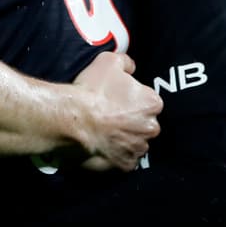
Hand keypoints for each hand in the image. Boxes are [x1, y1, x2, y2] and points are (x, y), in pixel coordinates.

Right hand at [72, 51, 160, 171]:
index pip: (148, 101)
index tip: (116, 99)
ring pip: (135, 142)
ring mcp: (139, 148)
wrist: (73, 120)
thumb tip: (131, 67)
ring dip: (124, 138)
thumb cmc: (92, 91)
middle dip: (131, 121)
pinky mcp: (125, 165)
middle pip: (144, 123)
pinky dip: (116, 154)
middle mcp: (151, 128)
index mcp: (152, 103)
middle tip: (110, 115)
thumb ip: (126, 62)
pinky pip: (124, 159)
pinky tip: (103, 145)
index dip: (131, 99)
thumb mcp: (109, 61)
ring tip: (104, 131)